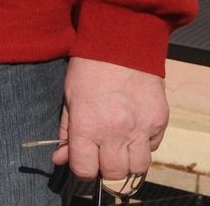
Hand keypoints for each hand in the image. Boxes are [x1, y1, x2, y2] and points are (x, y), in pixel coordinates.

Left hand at [54, 57, 167, 184]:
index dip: (81, 169)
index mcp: (87, 126)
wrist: (121, 45)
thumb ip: (65, 131)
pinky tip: (134, 130)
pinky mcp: (159, 122)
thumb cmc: (88, 69)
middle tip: (101, 153)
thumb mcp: (69, 98)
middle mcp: (114, 133)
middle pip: (113, 173)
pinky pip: (153, 147)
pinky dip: (144, 145)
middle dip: (105, 167)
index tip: (82, 161)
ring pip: (138, 168)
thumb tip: (59, 158)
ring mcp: (140, 129)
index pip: (85, 169)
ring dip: (128, 161)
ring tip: (120, 146)